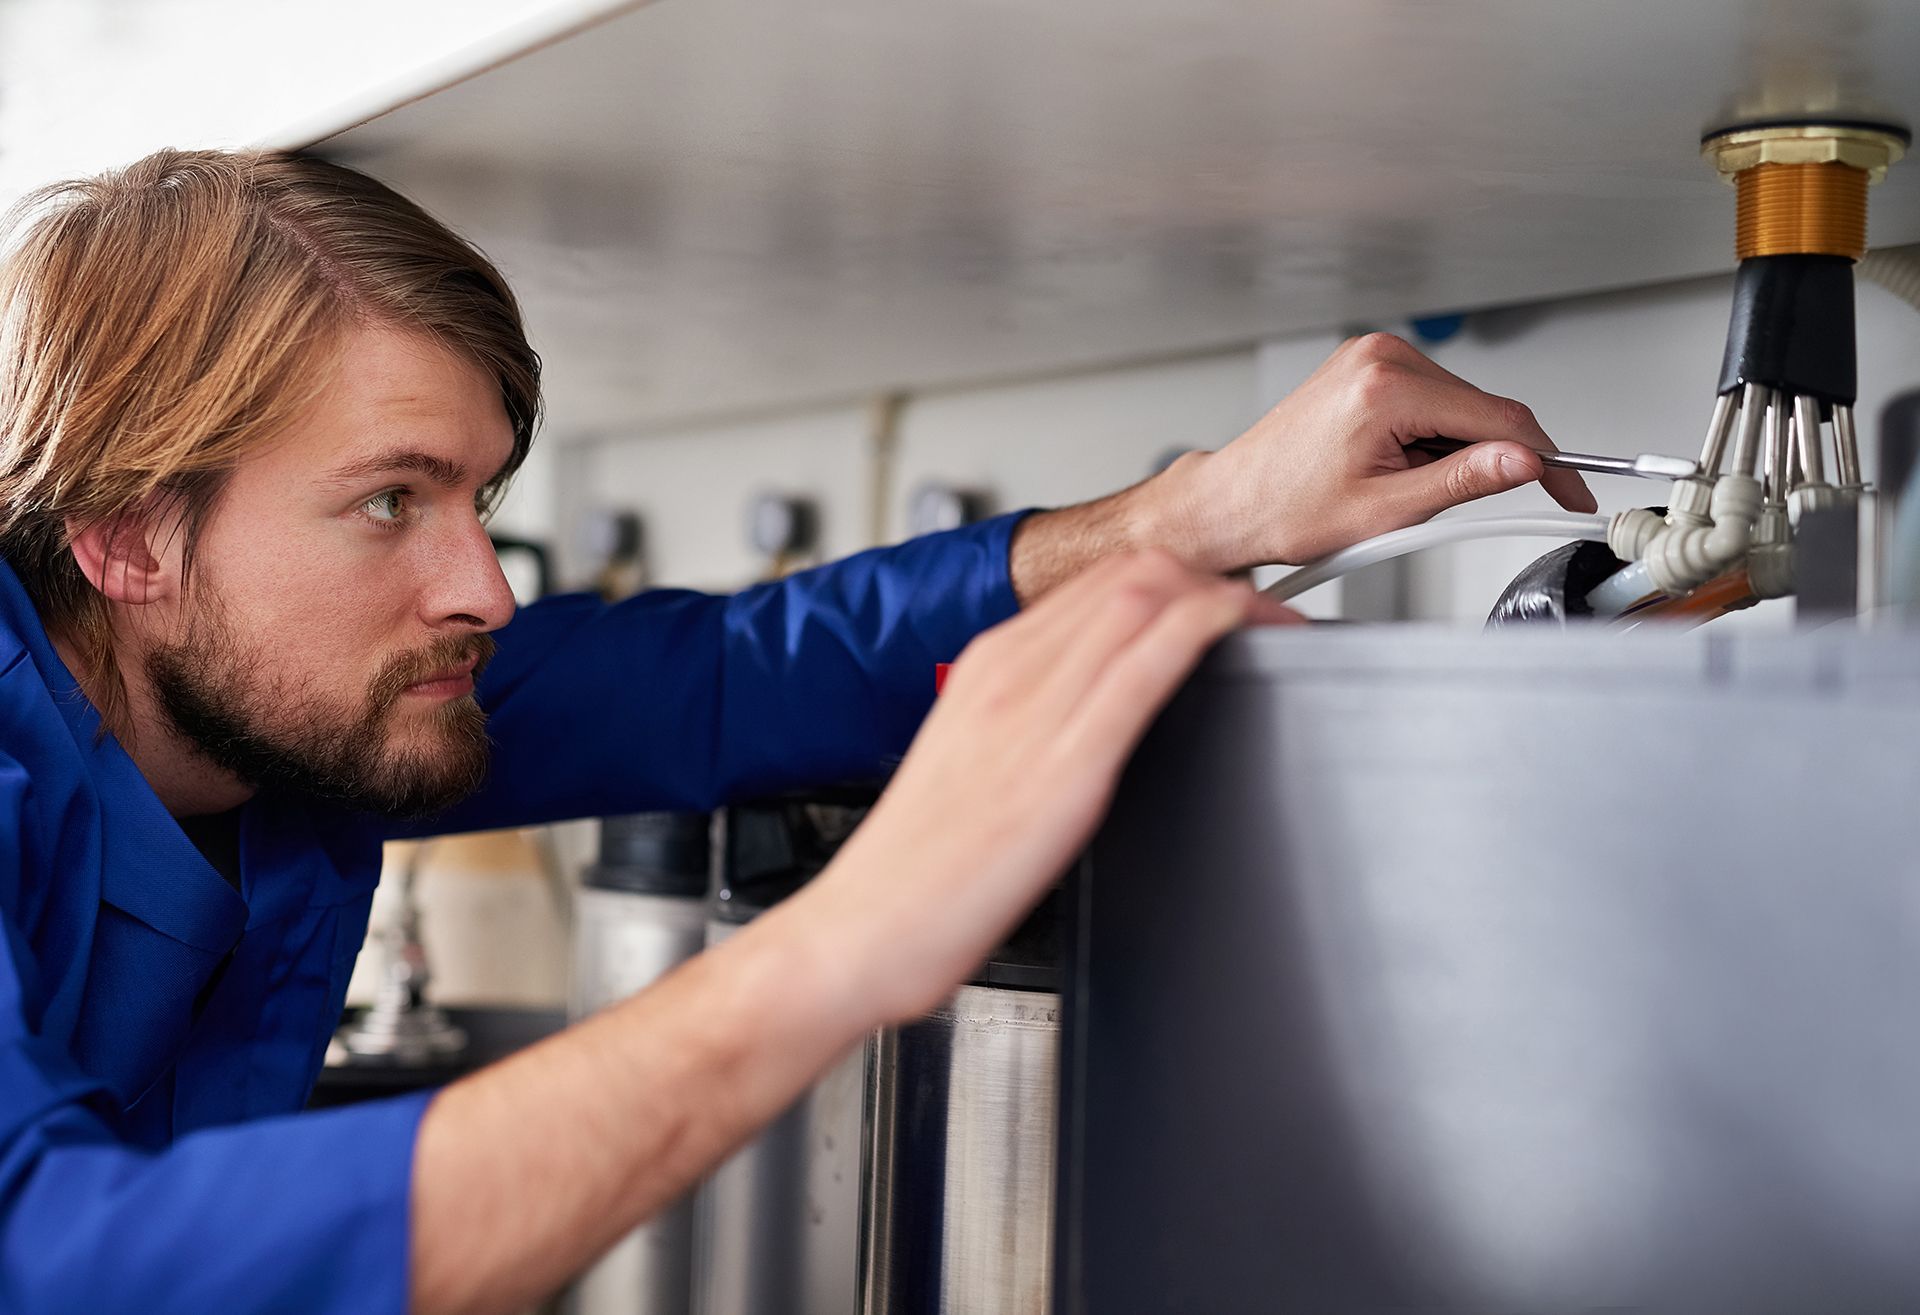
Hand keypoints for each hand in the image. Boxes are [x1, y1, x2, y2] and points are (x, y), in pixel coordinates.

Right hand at [802, 550, 1299, 1024]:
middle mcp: (1011, 672)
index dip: (1179, 580)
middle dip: (1215, 577)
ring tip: (1275, 626)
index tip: (1221, 608)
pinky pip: (1145, 668)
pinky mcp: (1065, 767)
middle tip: (1268, 616)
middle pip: (1132, 573)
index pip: (1100, 582)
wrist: (862, 930)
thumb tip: (1088, 720)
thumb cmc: (914, 869)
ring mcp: (1036, 712)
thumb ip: (1028, 730)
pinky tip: (1241, 635)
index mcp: (988, 667)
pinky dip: (1206, 632)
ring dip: (1227, 597)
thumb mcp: (973, 769)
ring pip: (1145, 598)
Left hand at [1149, 333, 1596, 570]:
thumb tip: (1523, 463)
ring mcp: (1372, 356)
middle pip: (1482, 409)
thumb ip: (1463, 483)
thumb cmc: (1285, 510)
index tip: (1572, 488)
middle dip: (1486, 461)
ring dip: (1452, 453)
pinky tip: (1393, 468)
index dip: (1548, 460)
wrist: (1233, 503)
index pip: (1499, 419)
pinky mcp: (1367, 366)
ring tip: (1397, 490)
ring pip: (1459, 407)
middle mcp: (1380, 358)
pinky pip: (1431, 401)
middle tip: (1447, 509)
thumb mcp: (1387, 512)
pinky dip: (1430, 439)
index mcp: (1385, 388)